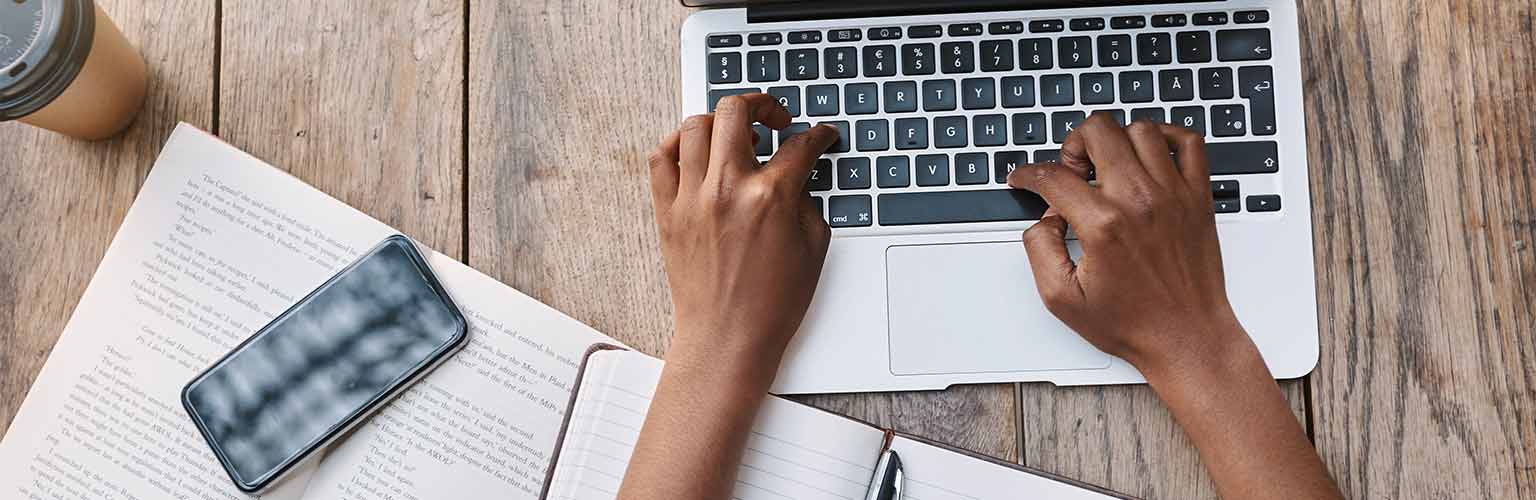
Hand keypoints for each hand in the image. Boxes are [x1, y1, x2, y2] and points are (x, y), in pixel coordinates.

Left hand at [648, 94, 836, 371]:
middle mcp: (727, 189)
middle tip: (775, 120)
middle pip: (737, 111)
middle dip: (763, 105)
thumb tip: (800, 173)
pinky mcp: (668, 211)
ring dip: (721, 122)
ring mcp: (692, 198)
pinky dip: (677, 144)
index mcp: (770, 198)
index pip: (800, 145)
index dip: (818, 136)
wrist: (727, 339)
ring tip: (736, 137)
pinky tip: (696, 151)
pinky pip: (661, 157)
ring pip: (695, 125)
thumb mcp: (813, 247)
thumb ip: (807, 199)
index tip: (820, 137)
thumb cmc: (771, 304)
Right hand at [1007, 113, 1243, 374]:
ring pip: (1141, 128)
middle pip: (1098, 131)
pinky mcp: (1198, 197)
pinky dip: (1168, 136)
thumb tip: (1042, 219)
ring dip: (1116, 140)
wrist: (1186, 337)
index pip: (1054, 176)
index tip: (1024, 179)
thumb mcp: (1061, 299)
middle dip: (1074, 145)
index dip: (1028, 174)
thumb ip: (1039, 249)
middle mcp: (1140, 201)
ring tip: (1108, 166)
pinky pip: (1190, 142)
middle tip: (1073, 172)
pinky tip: (1151, 155)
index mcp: (1103, 225)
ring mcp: (1174, 194)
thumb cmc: (1133, 323)